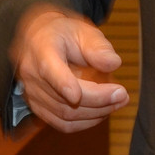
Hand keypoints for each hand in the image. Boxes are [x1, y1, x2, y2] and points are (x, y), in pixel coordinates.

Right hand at [10, 6, 128, 132]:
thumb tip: (114, 64)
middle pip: (63, 99)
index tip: (80, 95)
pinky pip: (61, 123)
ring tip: (118, 103)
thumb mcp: (82, 30)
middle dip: (98, 101)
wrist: (38, 40)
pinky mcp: (37, 107)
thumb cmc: (63, 33)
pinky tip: (102, 112)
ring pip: (64, 115)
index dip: (64, 85)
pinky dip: (84, 123)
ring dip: (95, 114)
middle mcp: (31, 75)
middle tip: (123, 95)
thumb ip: (98, 46)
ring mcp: (31, 94)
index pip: (49, 70)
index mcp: (41, 50)